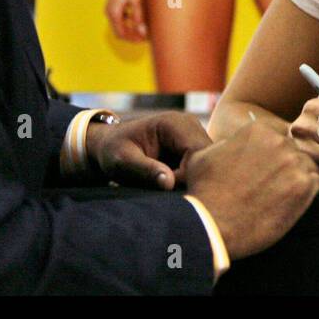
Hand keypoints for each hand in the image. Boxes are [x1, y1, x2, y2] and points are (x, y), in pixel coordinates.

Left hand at [87, 111, 209, 189]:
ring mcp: (195, 135)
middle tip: (170, 195)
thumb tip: (169, 183)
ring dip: (191, 181)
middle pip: (207, 159)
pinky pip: (201, 166)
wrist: (111, 143)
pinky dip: (190, 180)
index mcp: (175, 123)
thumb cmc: (114, 150)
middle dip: (192, 180)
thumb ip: (145, 170)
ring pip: (206, 164)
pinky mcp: (194, 147)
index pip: (197, 153)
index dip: (187, 177)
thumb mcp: (123, 161)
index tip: (167, 190)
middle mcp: (191, 125)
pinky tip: (173, 187)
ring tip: (169, 190)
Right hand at [105, 0, 147, 41]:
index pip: (121, 34)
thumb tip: (142, 32)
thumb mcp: (137, 0)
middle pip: (120, 30)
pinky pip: (121, 16)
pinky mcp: (115, 1)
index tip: (146, 40)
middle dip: (133, 35)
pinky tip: (140, 18)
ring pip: (120, 24)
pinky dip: (129, 20)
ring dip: (131, 28)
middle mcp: (109, 10)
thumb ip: (139, 17)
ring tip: (145, 28)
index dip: (133, 39)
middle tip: (147, 36)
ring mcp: (111, 5)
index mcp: (113, 12)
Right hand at [181, 121, 318, 259]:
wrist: (212, 225)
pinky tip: (290, 203)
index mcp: (258, 130)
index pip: (278, 136)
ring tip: (281, 196)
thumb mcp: (204, 155)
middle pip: (293, 151)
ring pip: (307, 166)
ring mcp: (294, 164)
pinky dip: (306, 193)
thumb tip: (234, 143)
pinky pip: (316, 184)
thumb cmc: (205, 191)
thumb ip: (225, 143)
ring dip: (297, 179)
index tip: (265, 168)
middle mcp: (280, 142)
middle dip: (285, 166)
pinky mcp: (304, 187)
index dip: (272, 154)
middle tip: (272, 185)